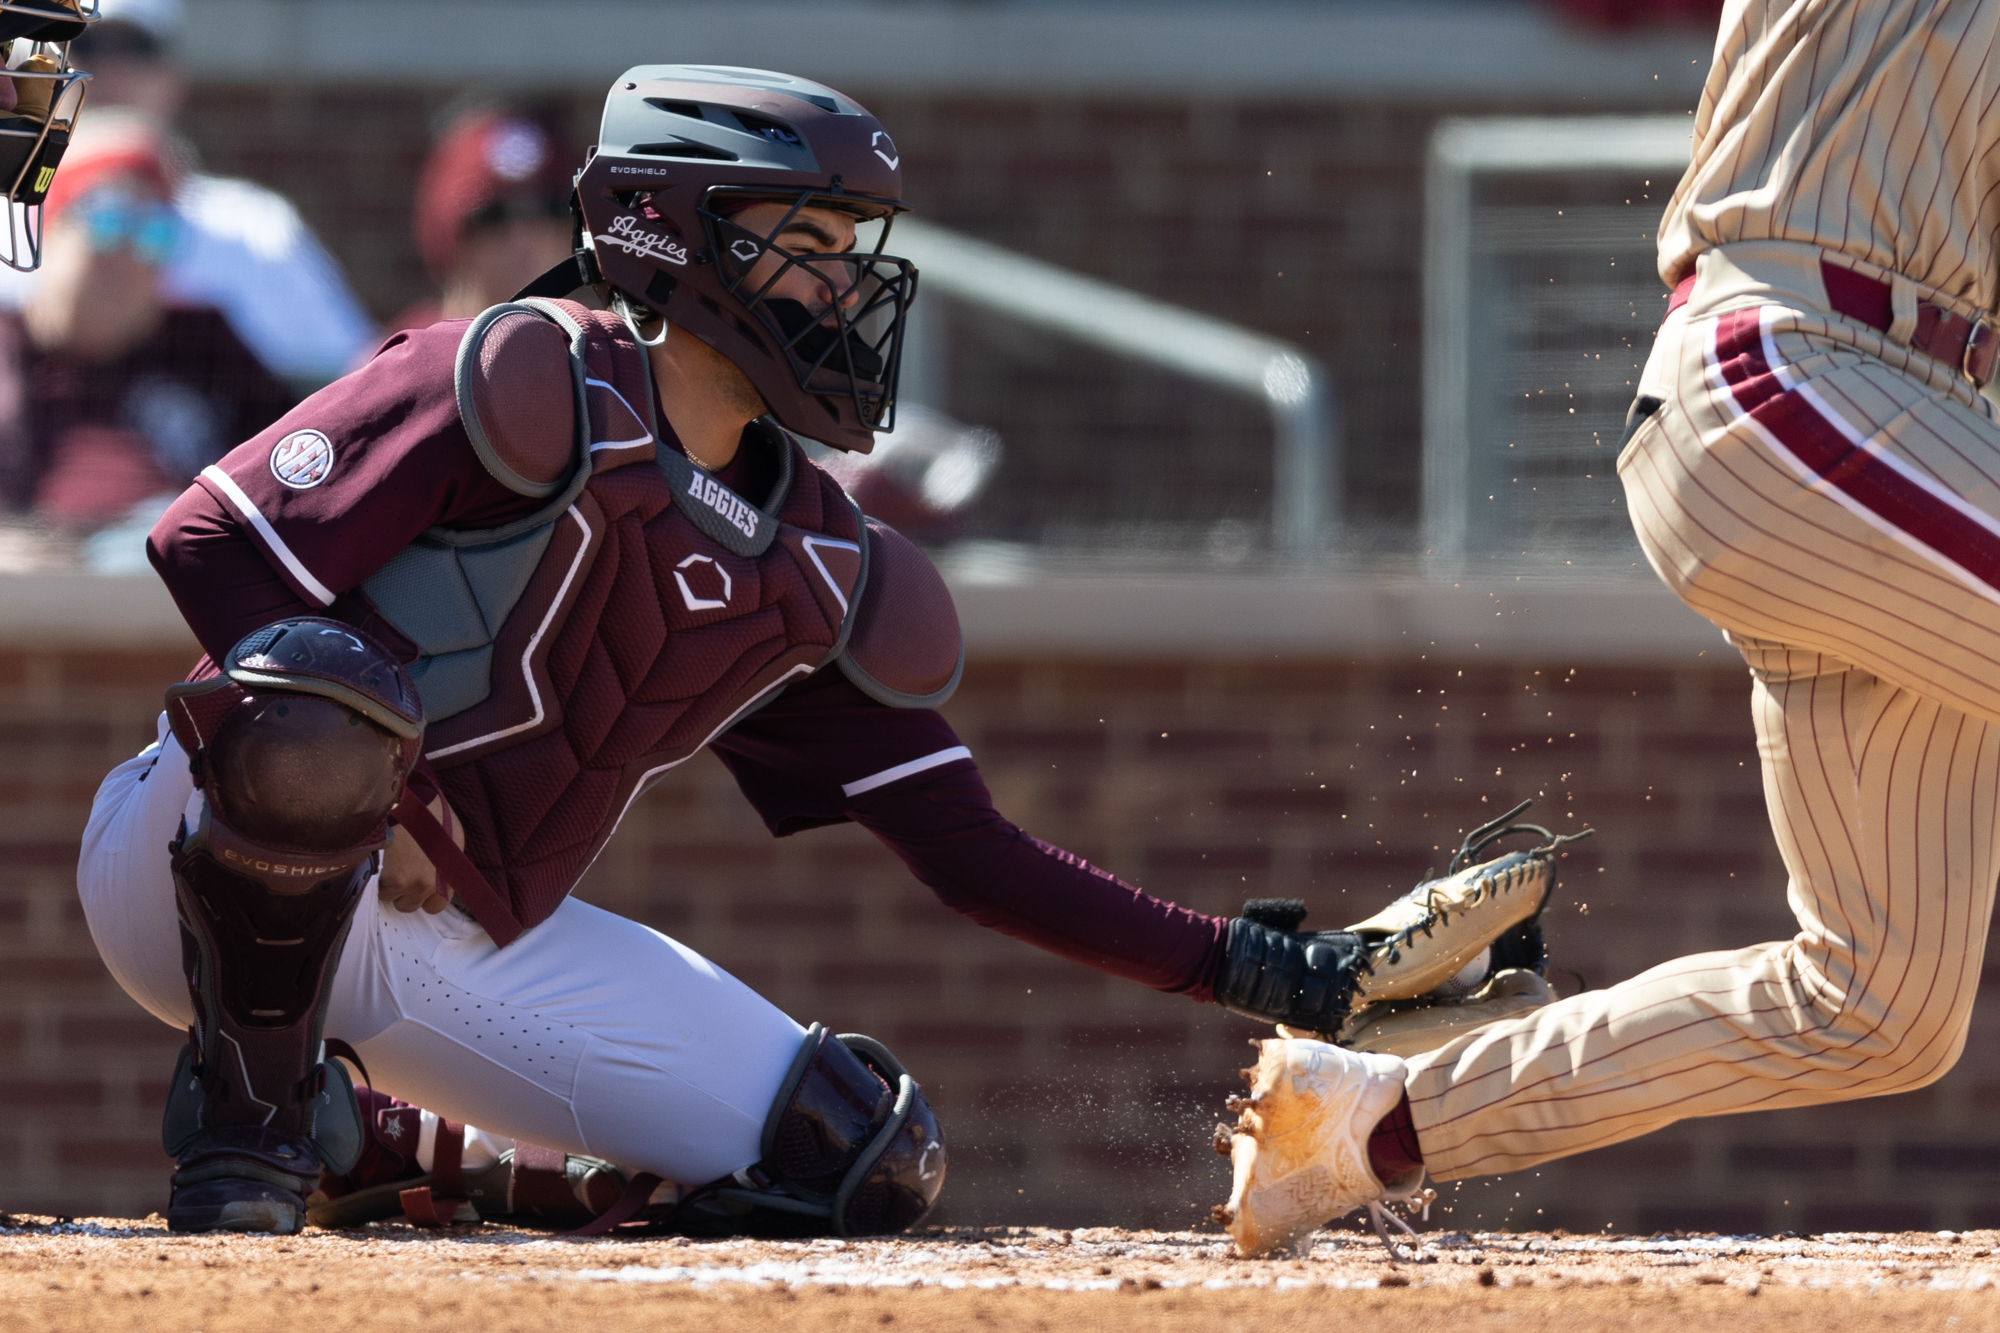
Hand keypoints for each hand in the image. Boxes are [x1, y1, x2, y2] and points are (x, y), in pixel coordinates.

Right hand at [378, 793, 459, 914]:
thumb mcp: (451, 837)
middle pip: (409, 905)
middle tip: (398, 868)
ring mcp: (403, 883)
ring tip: (386, 859)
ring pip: (388, 898)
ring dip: (385, 884)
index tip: (416, 883)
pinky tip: (374, 859)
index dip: (424, 896)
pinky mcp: (381, 878)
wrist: (404, 795)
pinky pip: (373, 890)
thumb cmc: (430, 810)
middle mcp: (427, 883)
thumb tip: (436, 883)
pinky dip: (370, 878)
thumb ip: (444, 867)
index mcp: (447, 875)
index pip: (436, 906)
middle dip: (403, 891)